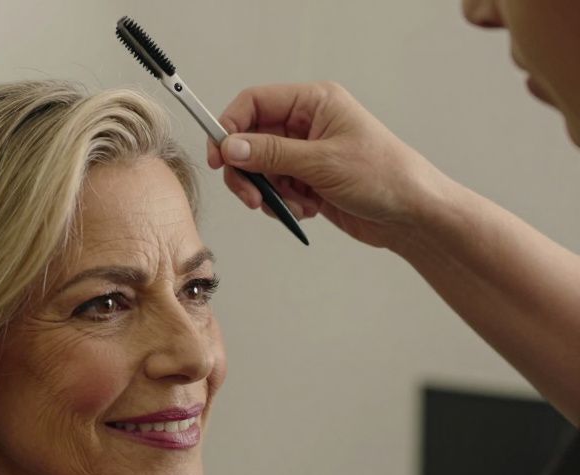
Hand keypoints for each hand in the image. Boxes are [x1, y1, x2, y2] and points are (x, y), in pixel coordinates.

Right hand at [206, 82, 457, 250]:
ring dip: (268, 191)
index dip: (229, 127)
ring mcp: (305, 152)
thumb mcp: (322, 162)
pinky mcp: (306, 179)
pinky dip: (282, 203)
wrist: (411, 215)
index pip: (254, 103)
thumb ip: (271, 154)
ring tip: (293, 205)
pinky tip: (307, 209)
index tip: (220, 158)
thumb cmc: (384, 176)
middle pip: (250, 139)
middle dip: (247, 170)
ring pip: (259, 168)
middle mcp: (307, 123)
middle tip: (250, 197)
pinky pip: (274, 188)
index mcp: (314, 103)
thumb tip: (230, 146)